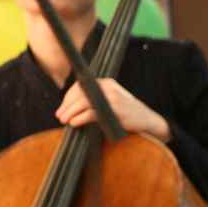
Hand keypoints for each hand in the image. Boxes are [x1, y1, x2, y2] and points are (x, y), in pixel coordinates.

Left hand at [55, 77, 169, 141]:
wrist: (148, 121)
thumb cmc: (126, 114)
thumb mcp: (110, 102)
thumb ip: (94, 101)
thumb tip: (70, 108)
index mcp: (106, 83)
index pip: (81, 86)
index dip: (68, 97)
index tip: (61, 108)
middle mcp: (108, 87)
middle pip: (80, 94)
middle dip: (67, 105)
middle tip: (59, 116)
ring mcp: (112, 97)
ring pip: (84, 102)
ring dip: (70, 112)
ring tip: (64, 120)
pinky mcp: (115, 110)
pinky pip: (92, 112)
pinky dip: (80, 118)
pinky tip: (74, 123)